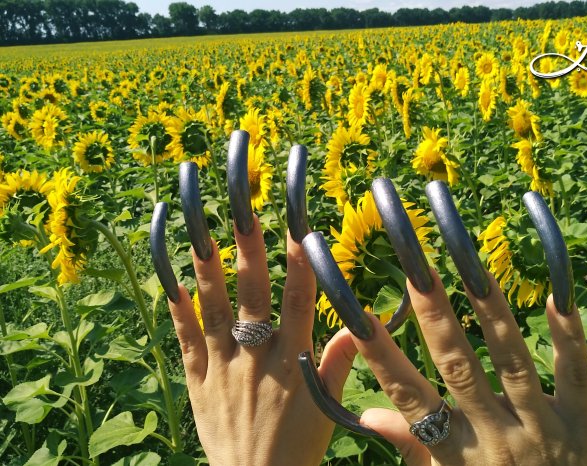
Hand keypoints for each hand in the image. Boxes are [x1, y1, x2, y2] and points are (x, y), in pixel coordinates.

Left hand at [167, 220, 356, 465]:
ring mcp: (221, 364)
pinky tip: (166, 268)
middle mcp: (256, 354)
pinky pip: (184, 334)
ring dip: (205, 259)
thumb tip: (359, 325)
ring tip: (195, 217)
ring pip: (212, 303)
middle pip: (252, 288)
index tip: (300, 217)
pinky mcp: (196, 378)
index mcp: (293, 358)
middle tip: (242, 198)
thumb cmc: (297, 447)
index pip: (301, 296)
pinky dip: (175, 302)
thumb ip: (339, 363)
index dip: (302, 256)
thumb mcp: (328, 408)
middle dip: (249, 240)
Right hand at [351, 269, 586, 465]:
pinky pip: (576, 375)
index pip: (410, 398)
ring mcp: (541, 428)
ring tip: (473, 268)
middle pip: (459, 369)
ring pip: (513, 363)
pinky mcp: (583, 424)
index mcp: (456, 451)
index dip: (384, 359)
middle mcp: (495, 436)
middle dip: (436, 318)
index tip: (360, 319)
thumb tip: (364, 414)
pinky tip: (557, 297)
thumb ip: (411, 444)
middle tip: (418, 270)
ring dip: (491, 314)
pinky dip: (568, 337)